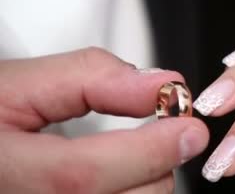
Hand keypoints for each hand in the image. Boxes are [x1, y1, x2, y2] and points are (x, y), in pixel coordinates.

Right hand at [0, 48, 207, 193]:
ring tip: (130, 156)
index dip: (148, 151)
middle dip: (156, 161)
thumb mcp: (17, 84)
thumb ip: (90, 78)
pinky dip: (131, 192)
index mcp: (5, 173)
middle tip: (156, 131)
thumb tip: (161, 86)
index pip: (83, 175)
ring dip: (146, 182)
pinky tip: (121, 176)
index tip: (189, 127)